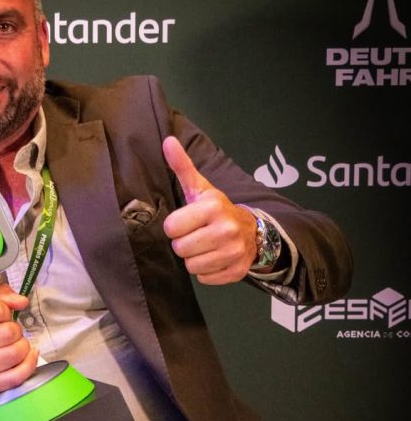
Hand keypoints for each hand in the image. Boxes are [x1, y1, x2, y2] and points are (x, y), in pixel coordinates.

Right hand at [0, 283, 38, 395]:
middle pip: (9, 333)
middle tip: (9, 332)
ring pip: (16, 353)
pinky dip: (28, 364)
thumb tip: (21, 302)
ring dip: (22, 346)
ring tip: (14, 344)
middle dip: (15, 330)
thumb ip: (0, 295)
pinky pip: (17, 376)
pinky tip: (27, 356)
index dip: (5, 310)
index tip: (1, 316)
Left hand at [162, 136, 257, 284]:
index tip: (187, 222)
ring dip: (194, 258)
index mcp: (213, 208)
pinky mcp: (236, 272)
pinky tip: (215, 257)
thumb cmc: (217, 210)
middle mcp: (226, 230)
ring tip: (205, 246)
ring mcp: (233, 253)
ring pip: (191, 266)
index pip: (171, 228)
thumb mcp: (200, 188)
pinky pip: (204, 279)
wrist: (253, 231)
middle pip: (180, 249)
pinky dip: (206, 272)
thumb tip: (167, 141)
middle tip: (196, 235)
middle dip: (184, 243)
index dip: (176, 226)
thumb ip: (182, 167)